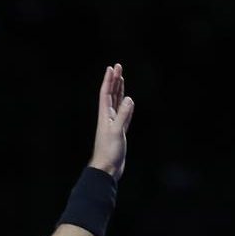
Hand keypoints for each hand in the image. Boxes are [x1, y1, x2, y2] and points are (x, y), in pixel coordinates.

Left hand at [88, 63, 133, 180]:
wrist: (107, 168)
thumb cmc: (109, 152)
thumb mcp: (116, 132)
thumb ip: (122, 115)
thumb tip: (129, 99)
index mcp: (105, 116)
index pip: (106, 93)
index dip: (109, 80)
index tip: (112, 68)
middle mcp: (107, 118)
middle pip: (111, 95)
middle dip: (114, 81)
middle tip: (118, 67)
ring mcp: (113, 124)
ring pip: (117, 102)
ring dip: (119, 90)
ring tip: (121, 79)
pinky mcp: (119, 131)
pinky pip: (123, 114)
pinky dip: (126, 105)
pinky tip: (128, 102)